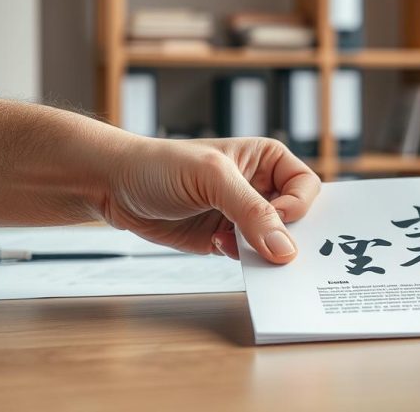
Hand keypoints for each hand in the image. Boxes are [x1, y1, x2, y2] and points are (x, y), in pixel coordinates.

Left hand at [102, 137, 320, 263]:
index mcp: (268, 159)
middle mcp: (261, 187)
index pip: (306, 188)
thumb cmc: (161, 165)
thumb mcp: (212, 179)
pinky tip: (217, 246)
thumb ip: (252, 212)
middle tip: (270, 248)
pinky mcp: (225, 239)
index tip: (274, 217)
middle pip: (297, 218)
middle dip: (286, 235)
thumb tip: (285, 250)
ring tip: (232, 242)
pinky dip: (243, 260)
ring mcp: (243, 215)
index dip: (296, 206)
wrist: (112, 185)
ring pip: (275, 242)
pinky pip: (250, 256)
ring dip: (261, 250)